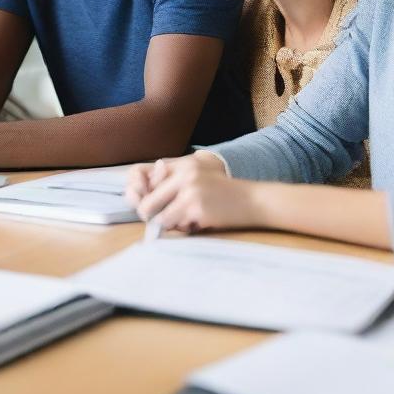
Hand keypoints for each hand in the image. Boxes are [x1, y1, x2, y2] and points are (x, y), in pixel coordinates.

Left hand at [129, 154, 255, 233]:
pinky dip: (183, 229)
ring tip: (188, 220)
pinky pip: (174, 226)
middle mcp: (184, 173)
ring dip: (170, 224)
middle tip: (163, 221)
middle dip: (151, 216)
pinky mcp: (196, 207)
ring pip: (159, 217)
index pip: (143, 177)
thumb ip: (173, 184)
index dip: (140, 196)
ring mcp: (189, 190)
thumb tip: (141, 202)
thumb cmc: (223, 194)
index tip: (146, 207)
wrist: (252, 201)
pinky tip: (198, 223)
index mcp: (183, 164)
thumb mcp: (198, 179)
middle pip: (146, 202)